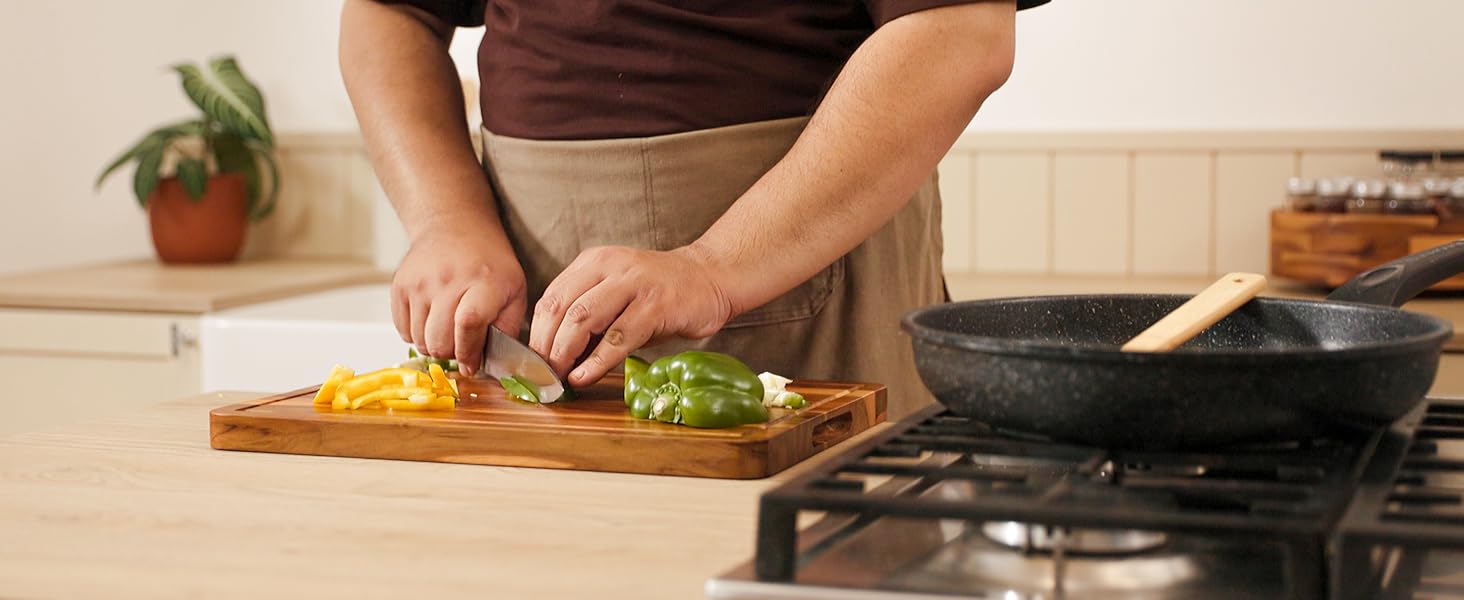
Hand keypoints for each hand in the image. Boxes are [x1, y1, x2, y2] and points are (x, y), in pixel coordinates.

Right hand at [392, 226, 526, 375]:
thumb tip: (497, 365)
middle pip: (439, 340)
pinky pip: (403, 330)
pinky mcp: (399, 286)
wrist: (454, 227)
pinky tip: (432, 320)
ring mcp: (419, 283)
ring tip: (448, 330)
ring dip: (435, 345)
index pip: (468, 324)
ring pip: (419, 341)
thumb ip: (509, 328)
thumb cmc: (489, 262)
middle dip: (452, 353)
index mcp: (483, 281)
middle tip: (462, 346)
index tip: (472, 364)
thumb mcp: (515, 290)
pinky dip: (417, 334)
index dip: (469, 352)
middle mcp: (447, 280)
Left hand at [530, 246, 734, 386]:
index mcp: (593, 263)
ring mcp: (634, 285)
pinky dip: (596, 362)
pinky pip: (617, 337)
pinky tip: (584, 377)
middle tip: (541, 375)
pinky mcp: (656, 306)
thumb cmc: (659, 294)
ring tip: (558, 378)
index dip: (535, 333)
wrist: (710, 277)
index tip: (530, 363)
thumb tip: (553, 358)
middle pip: (561, 309)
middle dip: (545, 346)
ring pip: (583, 320)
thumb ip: (587, 318)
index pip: (551, 298)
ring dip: (565, 354)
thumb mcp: (616, 295)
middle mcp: (610, 267)